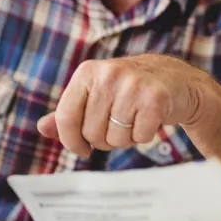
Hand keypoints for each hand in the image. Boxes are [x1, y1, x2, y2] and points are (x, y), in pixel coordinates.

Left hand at [38, 54, 212, 156]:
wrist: (178, 81)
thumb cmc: (132, 90)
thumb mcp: (99, 94)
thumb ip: (70, 111)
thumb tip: (42, 128)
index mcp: (89, 72)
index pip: (66, 117)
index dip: (71, 141)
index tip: (82, 149)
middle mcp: (109, 74)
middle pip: (92, 133)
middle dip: (105, 139)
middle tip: (119, 128)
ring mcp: (133, 85)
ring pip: (116, 138)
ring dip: (126, 139)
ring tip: (135, 121)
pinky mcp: (155, 98)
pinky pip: (139, 137)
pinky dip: (145, 136)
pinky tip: (150, 121)